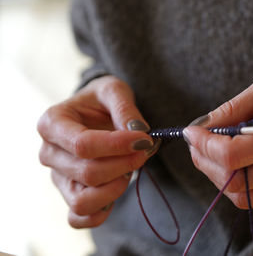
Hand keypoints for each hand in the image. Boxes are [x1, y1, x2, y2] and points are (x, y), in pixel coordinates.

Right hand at [37, 76, 157, 227]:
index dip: (117, 146)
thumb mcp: (114, 90)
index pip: (82, 144)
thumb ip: (125, 108)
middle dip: (123, 165)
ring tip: (131, 168)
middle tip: (146, 150)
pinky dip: (101, 212)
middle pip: (87, 173)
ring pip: (83, 201)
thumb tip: (138, 133)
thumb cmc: (101, 101)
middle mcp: (49, 153)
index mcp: (52, 123)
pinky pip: (79, 218)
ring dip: (115, 189)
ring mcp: (58, 177)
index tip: (145, 139)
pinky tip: (119, 187)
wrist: (95, 113)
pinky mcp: (70, 194)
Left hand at [183, 68, 252, 209]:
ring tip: (221, 153)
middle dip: (207, 164)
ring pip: (247, 197)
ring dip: (223, 176)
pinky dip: (249, 183)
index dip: (204, 147)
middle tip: (199, 145)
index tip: (192, 134)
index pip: (235, 156)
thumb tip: (199, 129)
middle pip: (236, 183)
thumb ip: (234, 108)